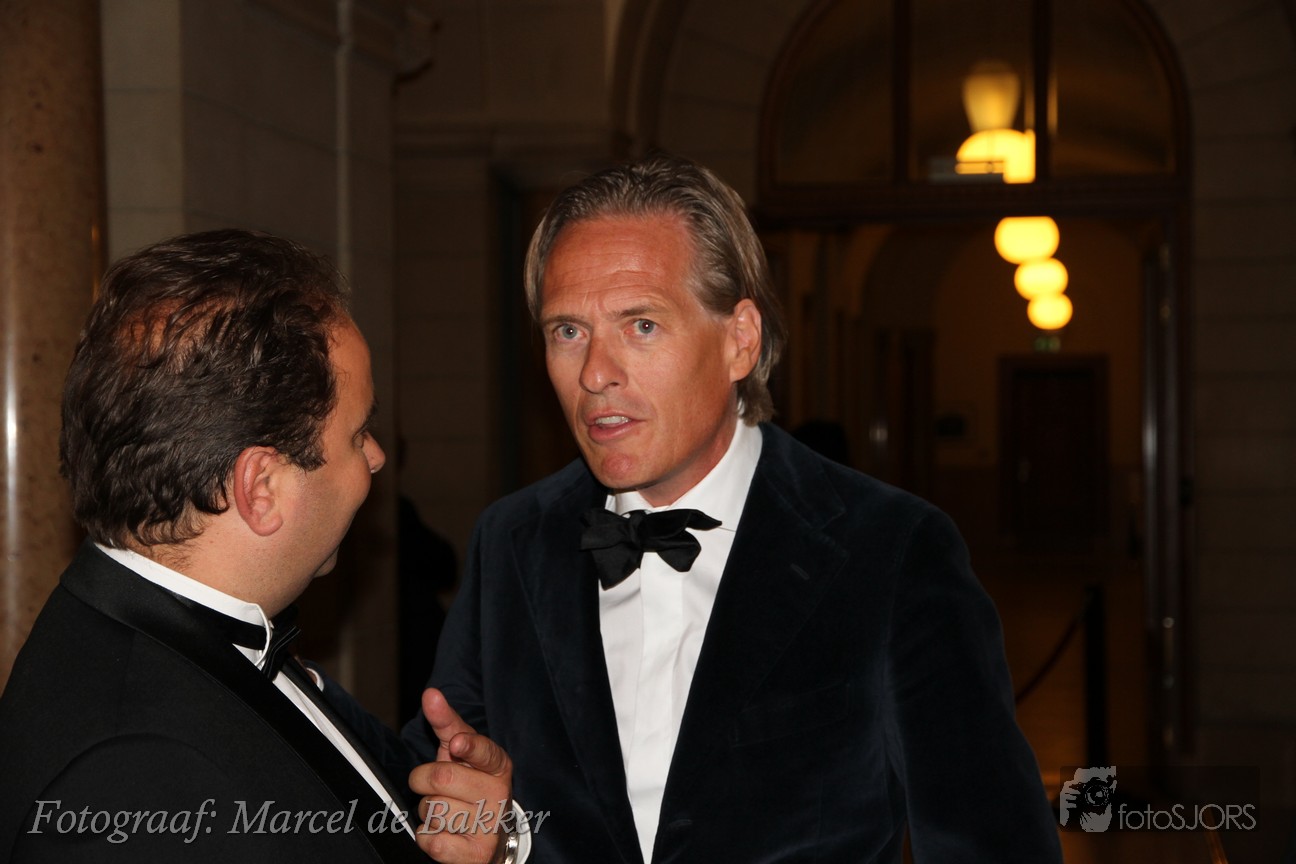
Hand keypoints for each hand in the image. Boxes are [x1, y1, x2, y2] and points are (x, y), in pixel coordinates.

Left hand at [409, 688, 513, 862]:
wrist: (490, 838)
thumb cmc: (470, 785)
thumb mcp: (461, 753)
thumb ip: (446, 722)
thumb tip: (430, 693)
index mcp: (499, 765)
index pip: (485, 752)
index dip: (468, 747)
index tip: (456, 744)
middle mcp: (500, 794)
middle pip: (440, 778)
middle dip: (423, 780)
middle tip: (435, 786)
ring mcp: (490, 826)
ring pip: (432, 810)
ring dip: (428, 812)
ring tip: (447, 812)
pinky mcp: (477, 855)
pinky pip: (431, 840)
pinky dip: (428, 836)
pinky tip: (446, 834)